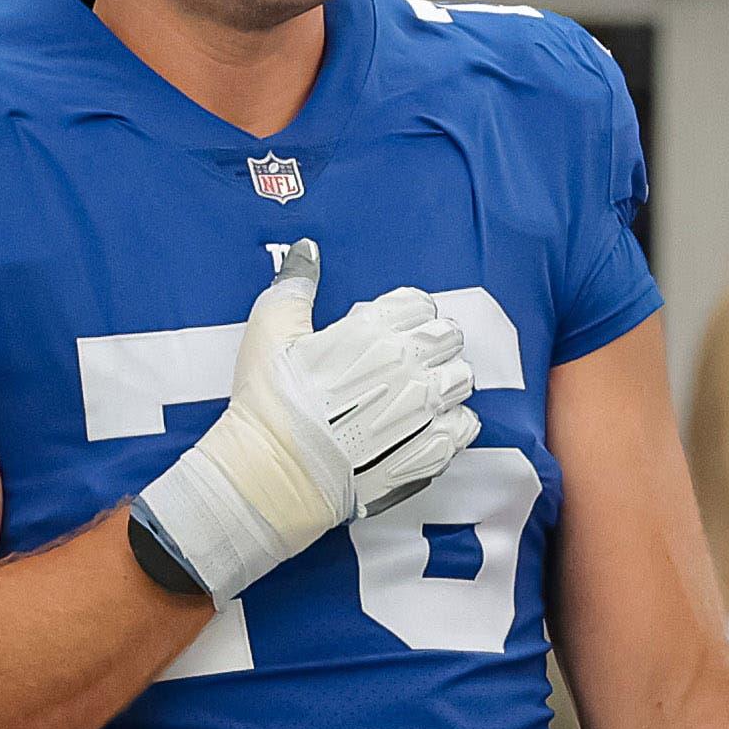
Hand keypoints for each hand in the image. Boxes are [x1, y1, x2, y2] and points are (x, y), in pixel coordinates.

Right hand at [133, 239, 478, 603]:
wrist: (266, 476)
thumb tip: (306, 251)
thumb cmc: (266, 405)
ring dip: (445, 382)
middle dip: (433, 343)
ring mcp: (419, 413)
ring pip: (460, 381)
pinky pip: (462, 428)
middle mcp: (405, 367)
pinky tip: (430, 425)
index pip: (420, 304)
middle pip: (448, 338)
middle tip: (408, 357)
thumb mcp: (269, 330)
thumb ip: (295, 285)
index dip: (408, 313)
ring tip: (419, 391)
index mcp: (373, 331)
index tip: (393, 326)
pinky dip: (453, 424)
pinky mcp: (425, 454)